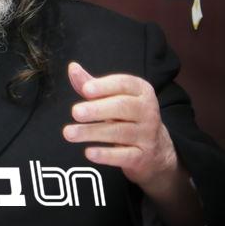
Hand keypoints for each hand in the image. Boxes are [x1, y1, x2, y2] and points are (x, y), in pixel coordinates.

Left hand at [62, 61, 177, 192]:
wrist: (155, 151)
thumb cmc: (127, 117)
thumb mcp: (113, 98)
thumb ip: (91, 84)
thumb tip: (72, 68)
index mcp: (141, 91)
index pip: (124, 84)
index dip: (104, 86)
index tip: (85, 90)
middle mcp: (148, 111)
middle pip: (122, 107)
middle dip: (97, 109)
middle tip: (75, 112)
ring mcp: (147, 135)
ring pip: (120, 132)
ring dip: (92, 132)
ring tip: (69, 133)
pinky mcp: (143, 157)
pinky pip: (124, 155)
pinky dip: (106, 155)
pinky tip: (88, 153)